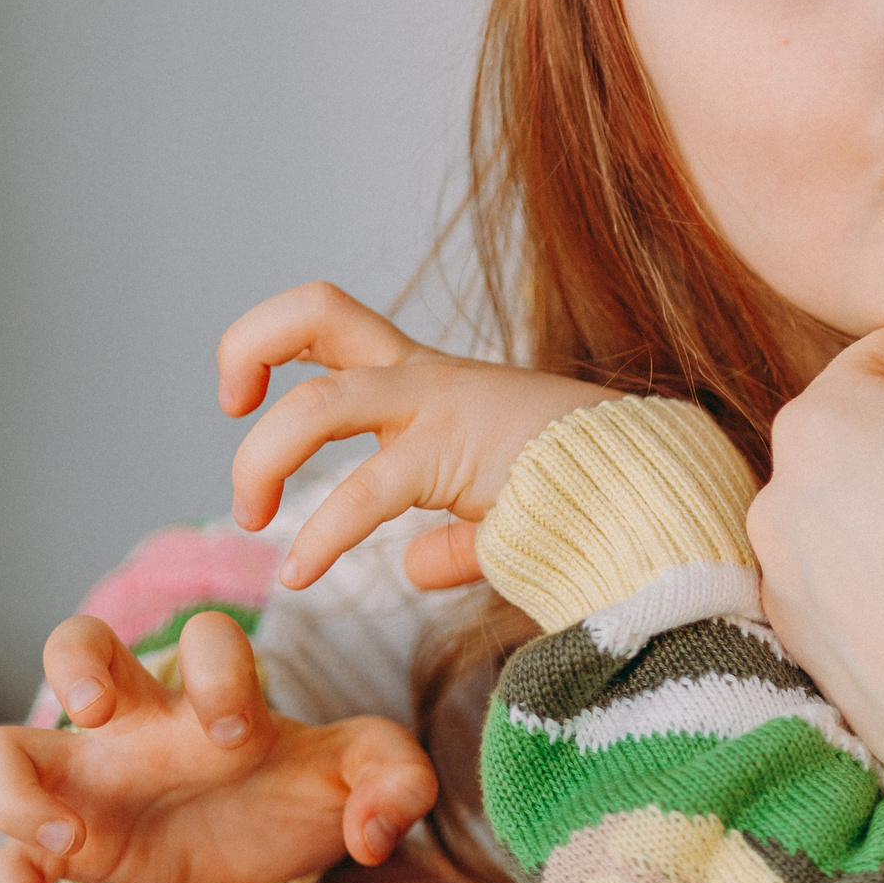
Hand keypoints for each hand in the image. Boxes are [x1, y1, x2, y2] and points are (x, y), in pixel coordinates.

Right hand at [0, 611, 434, 882]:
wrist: (267, 844)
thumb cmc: (300, 787)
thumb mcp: (364, 773)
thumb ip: (396, 778)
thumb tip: (375, 831)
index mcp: (213, 693)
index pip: (201, 635)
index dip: (216, 670)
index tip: (241, 736)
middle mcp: (140, 724)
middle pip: (74, 642)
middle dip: (73, 660)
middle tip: (101, 711)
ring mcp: (93, 783)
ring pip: (2, 748)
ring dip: (15, 790)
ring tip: (70, 838)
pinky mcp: (72, 850)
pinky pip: (6, 866)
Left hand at [220, 281, 618, 591]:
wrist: (654, 485)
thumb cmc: (593, 490)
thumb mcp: (504, 509)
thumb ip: (455, 536)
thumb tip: (416, 566)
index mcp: (430, 380)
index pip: (334, 327)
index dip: (270, 346)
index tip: (241, 403)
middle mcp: (427, 378)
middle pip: (318, 310)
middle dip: (249, 346)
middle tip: (229, 409)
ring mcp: (442, 407)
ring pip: (321, 401)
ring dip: (261, 457)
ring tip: (248, 518)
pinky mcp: (456, 451)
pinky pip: (367, 491)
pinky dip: (321, 535)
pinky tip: (301, 572)